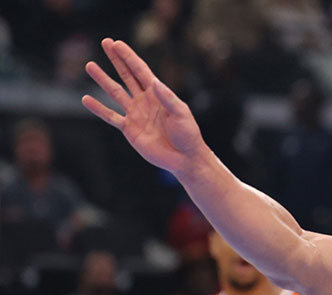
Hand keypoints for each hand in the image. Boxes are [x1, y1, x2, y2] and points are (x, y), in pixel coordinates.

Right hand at [82, 38, 206, 174]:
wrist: (184, 159)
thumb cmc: (188, 135)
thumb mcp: (181, 114)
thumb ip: (168, 98)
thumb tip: (154, 82)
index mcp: (159, 94)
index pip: (140, 71)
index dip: (129, 57)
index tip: (116, 44)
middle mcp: (145, 101)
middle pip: (127, 75)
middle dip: (116, 59)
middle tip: (105, 42)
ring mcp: (136, 114)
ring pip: (115, 93)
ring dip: (102, 79)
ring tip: (90, 65)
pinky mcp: (129, 129)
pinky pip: (111, 117)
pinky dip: (98, 109)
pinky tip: (86, 99)